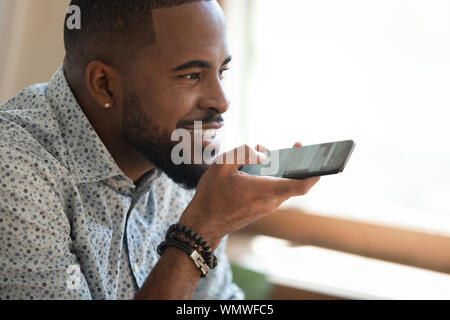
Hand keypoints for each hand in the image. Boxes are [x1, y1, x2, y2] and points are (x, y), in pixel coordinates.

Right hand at [179, 142, 318, 248]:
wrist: (203, 223)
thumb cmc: (212, 194)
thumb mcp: (222, 165)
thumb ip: (244, 153)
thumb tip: (262, 154)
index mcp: (266, 190)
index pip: (302, 185)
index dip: (315, 173)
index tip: (319, 160)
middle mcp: (271, 201)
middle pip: (293, 182)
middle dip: (296, 164)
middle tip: (297, 147)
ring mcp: (266, 208)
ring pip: (282, 187)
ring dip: (281, 171)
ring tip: (266, 155)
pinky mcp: (259, 210)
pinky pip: (272, 192)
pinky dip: (271, 179)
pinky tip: (257, 169)